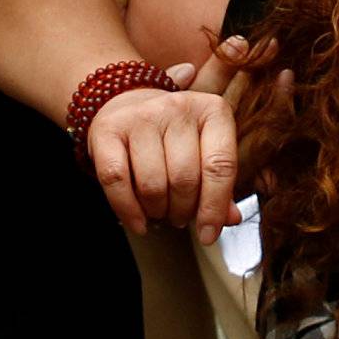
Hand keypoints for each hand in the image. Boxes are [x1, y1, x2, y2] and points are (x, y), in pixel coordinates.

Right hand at [87, 37, 249, 242]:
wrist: (129, 103)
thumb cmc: (175, 137)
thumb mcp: (206, 151)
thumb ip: (220, 185)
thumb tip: (230, 219)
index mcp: (213, 111)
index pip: (220, 166)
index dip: (214, 207)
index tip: (208, 235)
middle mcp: (178, 107)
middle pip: (184, 179)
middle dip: (182, 211)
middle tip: (179, 218)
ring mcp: (141, 115)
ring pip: (151, 183)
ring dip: (157, 211)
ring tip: (160, 213)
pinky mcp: (107, 128)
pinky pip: (116, 180)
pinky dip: (127, 210)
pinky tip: (137, 223)